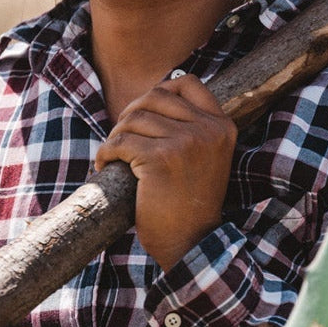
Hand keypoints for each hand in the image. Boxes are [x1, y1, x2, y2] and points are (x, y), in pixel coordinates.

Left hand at [96, 73, 235, 269]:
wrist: (191, 244)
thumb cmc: (189, 203)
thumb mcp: (205, 157)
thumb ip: (192, 126)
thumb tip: (157, 91)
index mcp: (222, 126)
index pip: (188, 82)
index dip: (160, 89)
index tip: (144, 111)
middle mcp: (208, 130)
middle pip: (155, 96)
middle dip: (130, 113)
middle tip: (121, 137)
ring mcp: (186, 143)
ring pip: (134, 118)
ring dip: (116, 135)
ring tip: (114, 156)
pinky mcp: (161, 159)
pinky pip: (120, 142)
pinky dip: (106, 153)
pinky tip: (105, 166)